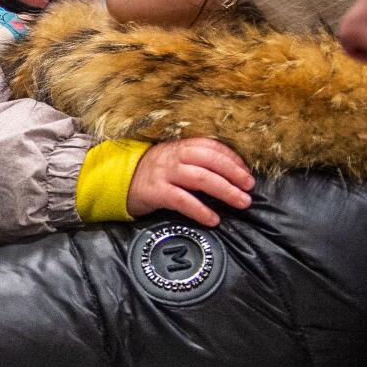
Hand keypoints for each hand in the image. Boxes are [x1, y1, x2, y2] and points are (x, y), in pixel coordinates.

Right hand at [126, 138, 254, 227]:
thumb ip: (194, 163)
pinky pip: (182, 200)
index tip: (246, 173)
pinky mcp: (155, 192)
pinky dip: (201, 210)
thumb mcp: (172, 162)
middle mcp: (173, 156)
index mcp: (180, 146)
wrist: (116, 183)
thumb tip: (229, 174)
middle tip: (250, 188)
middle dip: (235, 174)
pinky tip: (213, 219)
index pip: (212, 146)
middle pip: (211, 161)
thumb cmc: (152, 175)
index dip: (233, 159)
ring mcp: (164, 173)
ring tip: (242, 202)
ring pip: (201, 178)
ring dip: (226, 191)